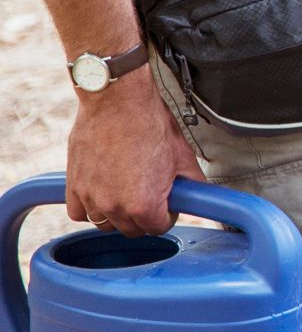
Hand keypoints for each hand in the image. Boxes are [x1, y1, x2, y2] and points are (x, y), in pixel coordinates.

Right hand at [65, 71, 204, 235]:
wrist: (118, 102)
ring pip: (105, 223)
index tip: (167, 204)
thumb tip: (197, 196)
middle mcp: (115, 206)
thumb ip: (192, 184)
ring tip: (127, 190)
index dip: (168, 215)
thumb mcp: (183, 156)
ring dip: (117, 213)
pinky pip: (79, 212)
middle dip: (144, 216)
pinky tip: (103, 193)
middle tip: (150, 195)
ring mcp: (91, 197)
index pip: (159, 228)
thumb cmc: (149, 124)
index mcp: (145, 204)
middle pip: (131, 229)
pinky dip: (90, 207)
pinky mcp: (74, 186)